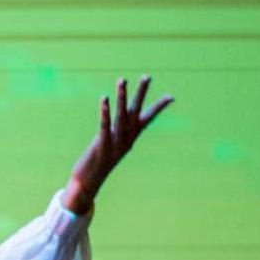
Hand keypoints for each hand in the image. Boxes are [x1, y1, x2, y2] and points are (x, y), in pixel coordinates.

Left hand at [61, 75, 171, 213]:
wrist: (88, 183)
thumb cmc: (97, 162)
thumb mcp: (110, 146)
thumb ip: (114, 134)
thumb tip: (118, 125)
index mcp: (130, 138)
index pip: (147, 119)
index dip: (158, 108)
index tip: (171, 96)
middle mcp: (126, 139)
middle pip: (135, 112)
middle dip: (141, 94)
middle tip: (147, 76)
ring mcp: (115, 143)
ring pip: (121, 117)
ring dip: (122, 98)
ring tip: (122, 80)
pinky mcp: (101, 147)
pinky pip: (104, 127)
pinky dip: (105, 113)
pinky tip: (104, 99)